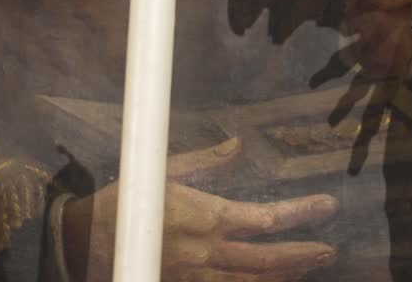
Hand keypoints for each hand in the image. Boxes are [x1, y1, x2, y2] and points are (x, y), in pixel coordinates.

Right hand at [62, 139, 338, 281]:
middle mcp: (207, 252)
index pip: (266, 218)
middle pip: (267, 259)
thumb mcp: (166, 171)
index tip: (327, 206)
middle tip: (328, 249)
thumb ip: (209, 162)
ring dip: (285, 275)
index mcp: (207, 217)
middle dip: (302, 254)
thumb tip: (239, 143)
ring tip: (310, 267)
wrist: (83, 242)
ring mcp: (197, 276)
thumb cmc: (127, 201)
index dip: (301, 214)